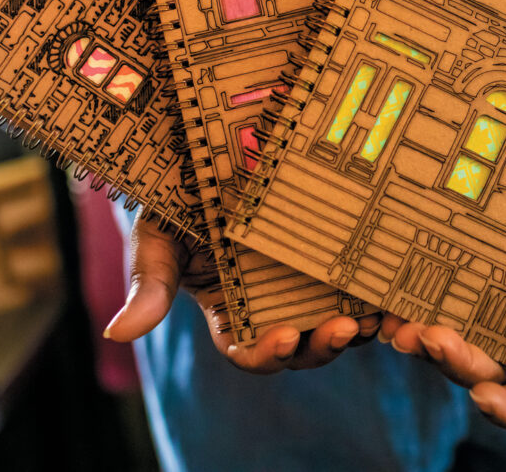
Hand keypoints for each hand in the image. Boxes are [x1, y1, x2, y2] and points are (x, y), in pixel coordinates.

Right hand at [103, 211, 380, 373]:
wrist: (205, 151)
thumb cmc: (175, 197)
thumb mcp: (159, 236)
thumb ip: (150, 281)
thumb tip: (117, 332)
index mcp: (228, 310)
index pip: (246, 349)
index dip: (265, 353)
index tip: (282, 339)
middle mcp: (269, 302)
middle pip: (300, 344)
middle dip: (322, 344)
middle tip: (345, 329)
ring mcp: (302, 277)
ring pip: (334, 318)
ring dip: (358, 325)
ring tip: (376, 315)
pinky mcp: (330, 248)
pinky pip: (354, 277)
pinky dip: (371, 287)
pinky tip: (388, 278)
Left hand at [378, 178, 505, 428]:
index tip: (482, 398)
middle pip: (482, 373)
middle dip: (454, 364)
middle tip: (430, 338)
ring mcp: (490, 308)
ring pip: (451, 340)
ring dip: (422, 342)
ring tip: (400, 326)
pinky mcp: (468, 274)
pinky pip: (437, 295)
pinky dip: (412, 301)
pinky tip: (393, 295)